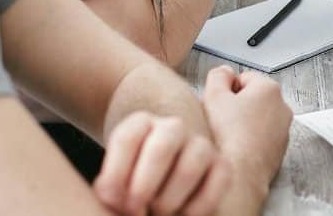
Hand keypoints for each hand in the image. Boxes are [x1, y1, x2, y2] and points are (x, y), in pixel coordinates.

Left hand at [93, 111, 229, 215]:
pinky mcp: (222, 166)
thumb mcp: (113, 184)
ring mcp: (201, 145)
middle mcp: (173, 128)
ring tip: (158, 212)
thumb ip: (110, 188)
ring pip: (189, 168)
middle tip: (135, 210)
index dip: (117, 174)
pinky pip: (218, 182)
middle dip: (144, 186)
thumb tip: (117, 196)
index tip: (112, 200)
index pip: (127, 139)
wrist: (161, 191)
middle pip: (160, 148)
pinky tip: (182, 215)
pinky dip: (197, 207)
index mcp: (141, 124)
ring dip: (169, 200)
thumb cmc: (131, 190)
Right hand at [202, 66, 292, 203]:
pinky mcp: (280, 148)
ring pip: (257, 118)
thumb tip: (224, 72)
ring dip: (243, 123)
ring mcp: (283, 129)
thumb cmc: (229, 137)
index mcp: (269, 89)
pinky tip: (237, 147)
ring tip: (228, 135)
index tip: (219, 102)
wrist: (239, 174)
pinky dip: (250, 139)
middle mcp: (282, 107)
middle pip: (253, 97)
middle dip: (236, 105)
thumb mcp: (213, 96)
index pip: (244, 77)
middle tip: (221, 118)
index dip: (226, 89)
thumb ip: (218, 75)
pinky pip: (262, 137)